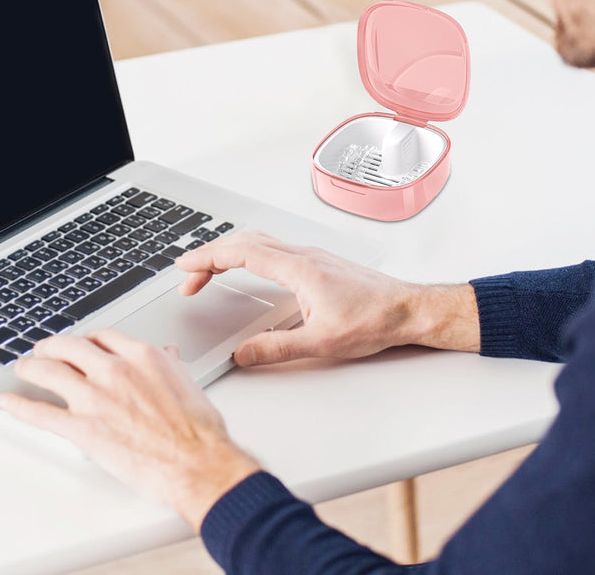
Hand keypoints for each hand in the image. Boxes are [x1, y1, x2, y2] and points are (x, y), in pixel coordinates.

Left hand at [0, 329, 258, 529]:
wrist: (197, 462)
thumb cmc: (197, 429)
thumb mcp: (185, 383)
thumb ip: (168, 366)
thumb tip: (167, 356)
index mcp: (141, 356)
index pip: (102, 336)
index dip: (85, 339)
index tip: (80, 344)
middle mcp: (114, 370)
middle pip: (69, 346)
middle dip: (51, 346)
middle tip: (43, 350)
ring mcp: (95, 398)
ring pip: (49, 371)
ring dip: (30, 367)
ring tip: (23, 368)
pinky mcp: (82, 428)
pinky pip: (41, 413)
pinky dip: (19, 405)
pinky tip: (9, 401)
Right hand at [176, 231, 479, 365]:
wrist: (409, 309)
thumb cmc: (375, 320)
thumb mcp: (323, 342)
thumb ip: (278, 348)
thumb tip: (243, 353)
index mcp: (298, 269)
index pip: (241, 253)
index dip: (208, 258)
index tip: (185, 267)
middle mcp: (301, 256)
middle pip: (244, 242)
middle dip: (210, 256)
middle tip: (188, 277)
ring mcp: (309, 256)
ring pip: (258, 241)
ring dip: (228, 252)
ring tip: (208, 271)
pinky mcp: (316, 262)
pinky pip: (271, 248)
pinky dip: (246, 253)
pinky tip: (247, 268)